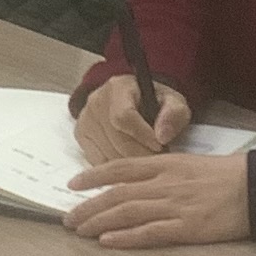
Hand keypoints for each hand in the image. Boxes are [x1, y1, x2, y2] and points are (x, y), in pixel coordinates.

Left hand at [62, 150, 251, 248]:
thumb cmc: (228, 175)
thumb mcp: (190, 163)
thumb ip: (163, 171)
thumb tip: (139, 182)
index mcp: (165, 164)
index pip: (120, 168)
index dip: (93, 175)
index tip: (73, 184)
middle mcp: (164, 183)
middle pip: (116, 194)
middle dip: (88, 206)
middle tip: (69, 218)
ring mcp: (174, 206)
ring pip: (127, 212)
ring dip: (99, 221)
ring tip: (80, 230)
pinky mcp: (186, 227)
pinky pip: (149, 232)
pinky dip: (126, 237)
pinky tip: (108, 241)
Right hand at [72, 73, 191, 162]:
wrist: (133, 101)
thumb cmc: (155, 102)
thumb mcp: (173, 101)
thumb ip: (174, 114)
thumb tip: (163, 136)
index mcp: (118, 87)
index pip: (124, 116)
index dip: (143, 135)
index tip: (161, 145)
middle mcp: (96, 102)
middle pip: (116, 138)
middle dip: (141, 154)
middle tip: (158, 159)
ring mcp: (85, 120)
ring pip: (107, 153)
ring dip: (130, 164)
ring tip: (146, 159)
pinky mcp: (81, 136)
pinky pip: (98, 161)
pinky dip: (116, 168)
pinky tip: (130, 162)